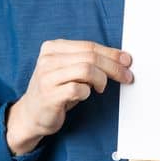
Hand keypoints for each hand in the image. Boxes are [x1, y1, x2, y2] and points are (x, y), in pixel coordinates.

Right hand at [5, 39, 133, 155]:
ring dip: (101, 79)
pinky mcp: (49, 95)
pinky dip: (87, 92)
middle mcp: (48, 59)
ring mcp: (46, 77)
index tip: (127, 61)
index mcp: (53, 48)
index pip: (89, 46)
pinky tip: (84, 95)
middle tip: (126, 76)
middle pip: (91, 57)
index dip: (112, 54)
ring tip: (100, 88)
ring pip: (86, 70)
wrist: (31, 114)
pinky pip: (78, 89)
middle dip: (113, 67)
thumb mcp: (70, 70)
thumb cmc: (57, 90)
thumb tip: (122, 58)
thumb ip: (89, 60)